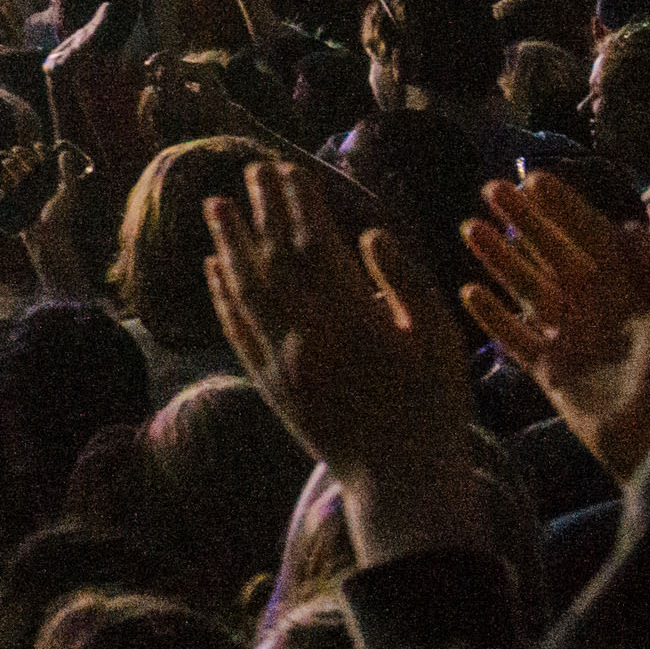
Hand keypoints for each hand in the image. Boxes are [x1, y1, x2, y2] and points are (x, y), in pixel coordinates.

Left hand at [205, 158, 477, 513]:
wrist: (400, 479)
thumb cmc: (433, 406)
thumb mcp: (437, 338)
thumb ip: (405, 282)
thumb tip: (369, 233)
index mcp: (351, 317)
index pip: (314, 244)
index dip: (299, 204)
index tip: (288, 169)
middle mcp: (305, 333)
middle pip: (273, 259)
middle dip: (260, 210)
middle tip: (247, 170)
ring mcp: (280, 359)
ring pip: (244, 289)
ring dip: (228, 243)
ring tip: (216, 207)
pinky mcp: (268, 383)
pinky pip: (235, 330)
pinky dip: (221, 295)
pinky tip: (212, 270)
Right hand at [460, 170, 649, 484]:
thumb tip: (627, 223)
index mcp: (629, 290)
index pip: (592, 238)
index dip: (565, 208)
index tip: (535, 178)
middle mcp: (596, 308)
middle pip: (553, 255)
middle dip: (524, 222)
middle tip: (492, 190)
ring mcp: (570, 338)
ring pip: (527, 288)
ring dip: (499, 258)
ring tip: (469, 228)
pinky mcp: (549, 370)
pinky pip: (513, 336)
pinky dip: (491, 316)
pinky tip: (468, 291)